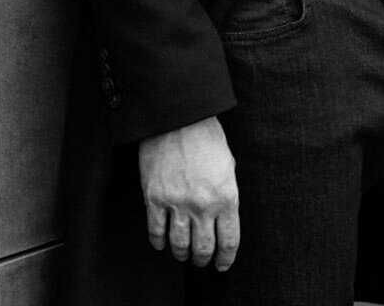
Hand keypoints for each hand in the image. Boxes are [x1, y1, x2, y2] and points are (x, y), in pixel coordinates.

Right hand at [139, 116, 238, 271]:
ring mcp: (177, 204)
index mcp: (226, 196)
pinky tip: (162, 242)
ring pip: (179, 245)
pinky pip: (155, 231)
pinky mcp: (154, 199)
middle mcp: (202, 206)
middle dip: (203, 259)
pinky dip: (159, 242)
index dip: (225, 258)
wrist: (179, 118)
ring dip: (182, 254)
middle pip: (203, 248)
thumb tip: (222, 217)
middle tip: (201, 260)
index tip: (222, 264)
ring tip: (183, 253)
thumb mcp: (228, 165)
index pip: (228, 241)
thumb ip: (226, 194)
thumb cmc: (207, 136)